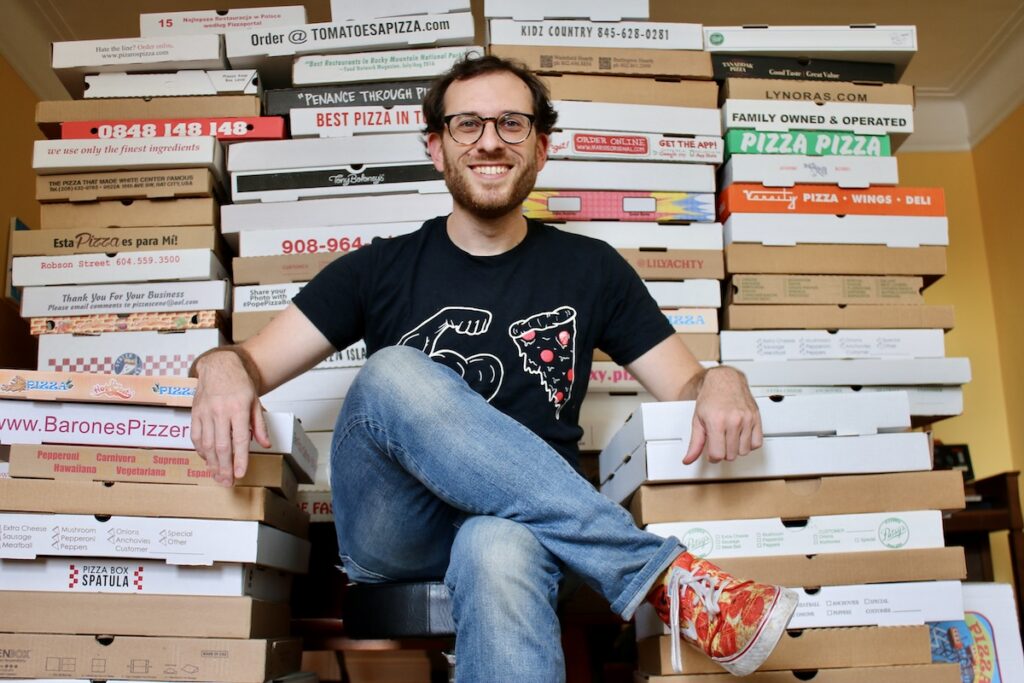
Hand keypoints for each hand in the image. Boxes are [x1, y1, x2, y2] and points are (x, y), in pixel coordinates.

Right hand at [190, 348, 270, 485]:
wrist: (219, 367)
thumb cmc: (239, 384)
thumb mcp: (255, 402)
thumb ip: (259, 425)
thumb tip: (265, 444)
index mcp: (238, 409)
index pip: (239, 439)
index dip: (240, 459)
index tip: (240, 474)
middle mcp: (220, 412)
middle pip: (221, 446)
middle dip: (224, 467)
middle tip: (227, 482)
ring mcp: (205, 413)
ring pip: (207, 444)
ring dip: (212, 463)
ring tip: (217, 476)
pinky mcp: (195, 413)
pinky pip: (195, 436)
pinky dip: (201, 451)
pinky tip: (207, 460)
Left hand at [683, 367, 762, 464]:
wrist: (724, 380)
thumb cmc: (710, 398)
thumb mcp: (697, 420)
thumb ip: (695, 443)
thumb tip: (689, 459)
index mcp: (717, 422)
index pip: (718, 454)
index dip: (713, 457)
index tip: (712, 452)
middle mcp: (733, 420)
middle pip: (731, 455)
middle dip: (724, 452)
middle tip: (719, 442)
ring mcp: (747, 419)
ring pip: (744, 451)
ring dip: (736, 449)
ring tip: (729, 438)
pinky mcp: (756, 418)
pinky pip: (757, 443)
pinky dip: (749, 444)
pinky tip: (740, 437)